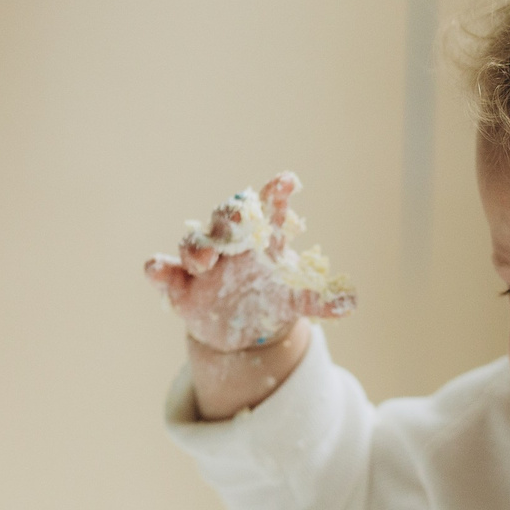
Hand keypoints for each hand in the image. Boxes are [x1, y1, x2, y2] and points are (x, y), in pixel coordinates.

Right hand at [144, 171, 355, 351]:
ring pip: (193, 241)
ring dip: (196, 247)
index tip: (289, 181)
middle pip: (226, 218)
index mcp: (262, 240)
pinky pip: (163, 271)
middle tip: (236, 226)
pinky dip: (159, 270)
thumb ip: (320, 300)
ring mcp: (202, 261)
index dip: (277, 192)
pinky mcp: (179, 285)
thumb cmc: (269, 300)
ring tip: (203, 263)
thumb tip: (351, 302)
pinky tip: (157, 271)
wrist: (239, 328)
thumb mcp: (296, 301)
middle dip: (229, 218)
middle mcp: (229, 243)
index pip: (270, 208)